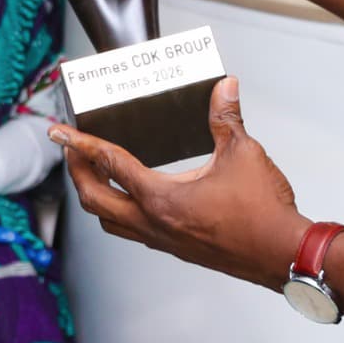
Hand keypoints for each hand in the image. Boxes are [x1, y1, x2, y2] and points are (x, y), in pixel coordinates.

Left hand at [52, 78, 307, 291]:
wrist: (283, 254)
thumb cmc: (263, 214)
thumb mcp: (242, 153)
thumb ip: (226, 117)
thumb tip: (224, 88)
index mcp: (161, 198)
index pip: (109, 164)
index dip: (81, 143)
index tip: (60, 133)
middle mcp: (154, 223)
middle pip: (95, 198)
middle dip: (77, 171)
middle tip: (71, 149)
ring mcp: (163, 240)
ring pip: (110, 221)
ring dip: (96, 196)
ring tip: (94, 173)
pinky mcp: (176, 248)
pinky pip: (133, 231)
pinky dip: (120, 211)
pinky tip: (132, 198)